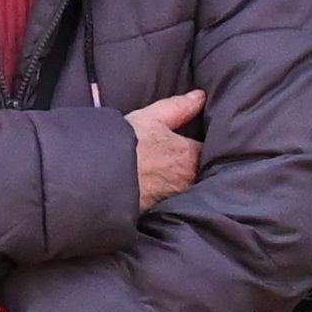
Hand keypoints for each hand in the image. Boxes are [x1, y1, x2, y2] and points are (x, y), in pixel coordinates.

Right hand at [127, 87, 207, 206]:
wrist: (98, 177)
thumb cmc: (127, 143)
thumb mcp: (152, 117)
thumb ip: (180, 107)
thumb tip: (201, 96)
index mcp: (190, 156)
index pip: (213, 151)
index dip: (212, 147)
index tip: (208, 143)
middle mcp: (189, 181)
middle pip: (204, 173)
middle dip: (202, 168)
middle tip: (191, 161)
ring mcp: (175, 200)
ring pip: (190, 190)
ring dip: (188, 184)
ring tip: (177, 177)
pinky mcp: (161, 214)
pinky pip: (174, 205)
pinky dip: (173, 199)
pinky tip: (163, 193)